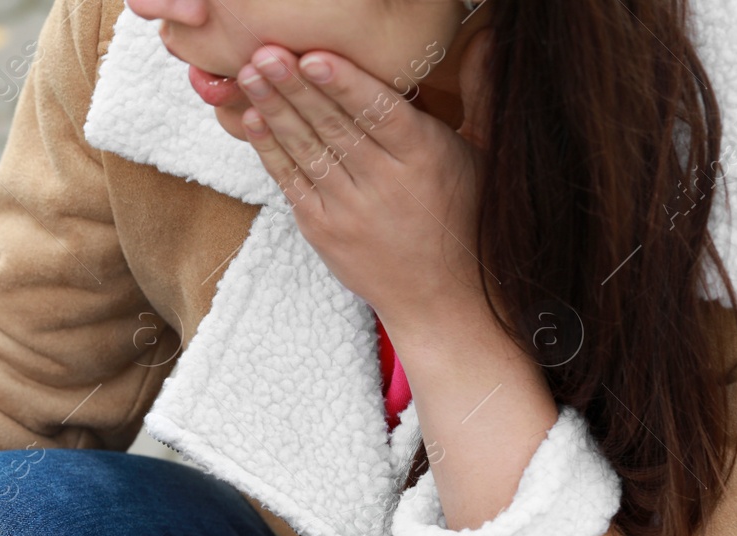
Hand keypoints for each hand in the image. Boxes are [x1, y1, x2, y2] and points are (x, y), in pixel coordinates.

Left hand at [233, 34, 494, 327]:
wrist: (442, 300)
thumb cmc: (467, 220)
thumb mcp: (484, 154)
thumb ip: (480, 92)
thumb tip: (485, 35)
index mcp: (426, 158)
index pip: (380, 113)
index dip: (344, 84)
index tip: (314, 57)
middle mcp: (384, 184)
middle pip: (333, 127)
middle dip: (295, 87)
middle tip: (265, 52)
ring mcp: (348, 210)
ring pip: (307, 150)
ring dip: (274, 110)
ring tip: (250, 74)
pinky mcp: (322, 230)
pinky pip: (291, 183)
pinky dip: (271, 150)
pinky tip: (253, 120)